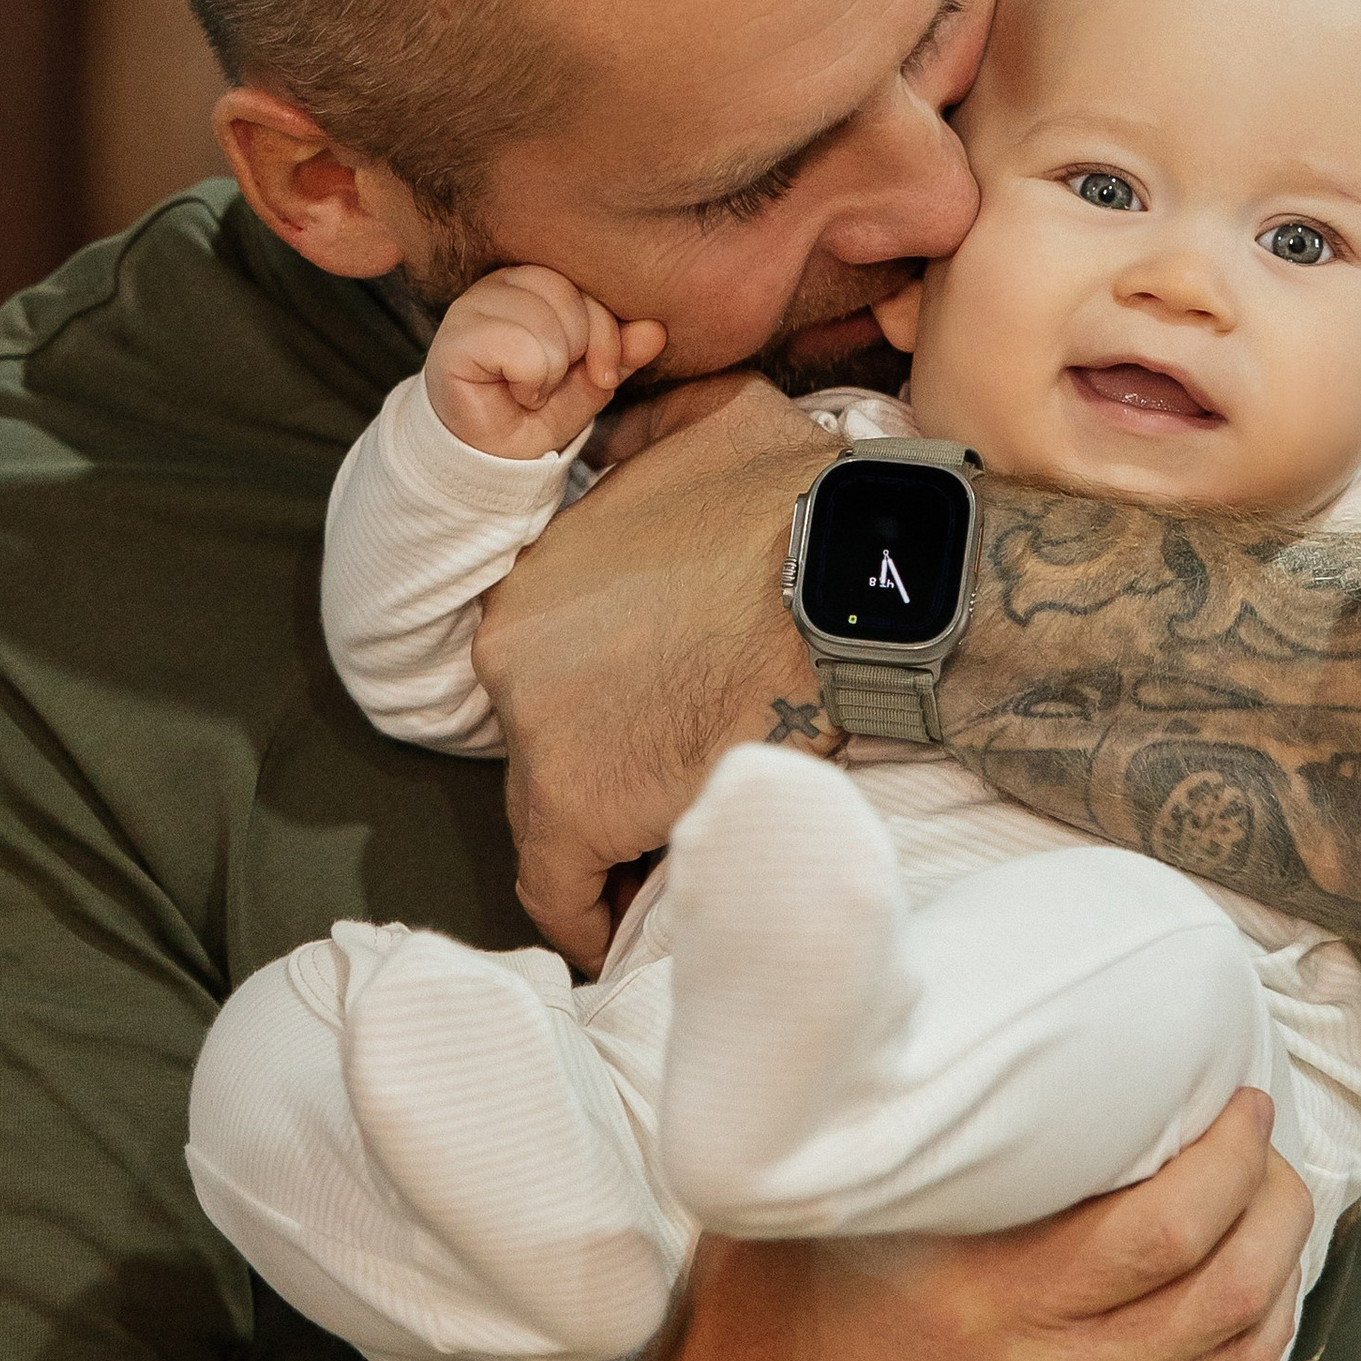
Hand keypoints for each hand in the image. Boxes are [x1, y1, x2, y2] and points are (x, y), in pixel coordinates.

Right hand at [423, 264, 662, 459]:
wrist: (489, 460)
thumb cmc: (534, 413)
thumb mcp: (590, 383)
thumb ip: (619, 353)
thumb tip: (657, 330)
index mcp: (536, 282)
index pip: (589, 283)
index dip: (607, 333)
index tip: (601, 375)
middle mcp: (502, 283)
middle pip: (570, 296)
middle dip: (581, 352)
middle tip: (556, 385)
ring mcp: (473, 305)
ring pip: (547, 322)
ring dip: (551, 372)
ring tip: (532, 389)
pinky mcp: (457, 337)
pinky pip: (521, 348)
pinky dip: (531, 382)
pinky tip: (514, 392)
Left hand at [472, 376, 834, 966]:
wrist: (852, 575)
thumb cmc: (802, 500)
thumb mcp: (714, 420)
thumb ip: (650, 435)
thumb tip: (630, 440)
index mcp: (532, 579)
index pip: (546, 673)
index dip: (599, 710)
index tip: (647, 733)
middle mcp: (509, 655)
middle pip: (545, 744)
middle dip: (602, 775)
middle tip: (668, 807)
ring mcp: (535, 730)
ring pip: (551, 816)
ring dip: (604, 846)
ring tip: (662, 876)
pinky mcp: (576, 805)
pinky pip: (560, 890)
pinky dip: (588, 919)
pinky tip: (623, 940)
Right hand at [630, 1089, 1313, 1360]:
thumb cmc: (765, 1320)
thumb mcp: (823, 1203)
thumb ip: (910, 1133)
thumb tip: (990, 1031)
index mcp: (983, 1304)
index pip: (1166, 1225)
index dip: (1228, 1156)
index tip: (1238, 1103)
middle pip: (1223, 1293)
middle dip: (1274, 1208)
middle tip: (1271, 1153)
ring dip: (1275, 1285)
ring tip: (1273, 1222)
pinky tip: (1239, 1316)